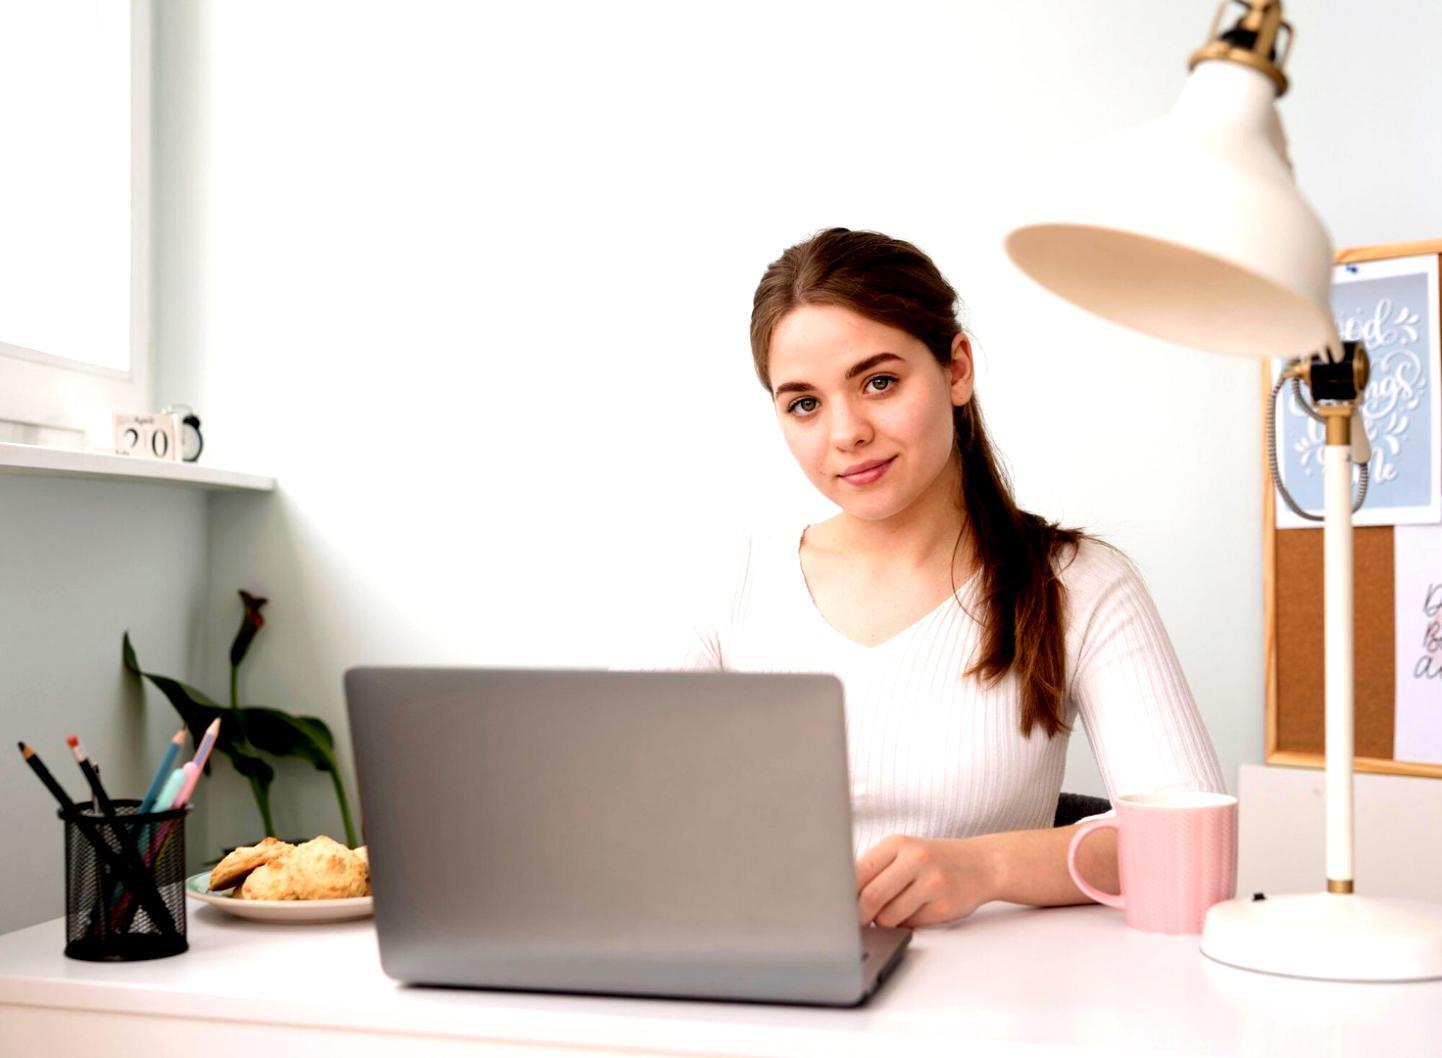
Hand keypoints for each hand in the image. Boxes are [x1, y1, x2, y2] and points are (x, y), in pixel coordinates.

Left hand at [855, 835, 997, 927]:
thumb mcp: (905, 851)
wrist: (982, 864)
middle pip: (871, 896)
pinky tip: (917, 910)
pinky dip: (906, 924)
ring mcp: (932, 883)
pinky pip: (911, 924)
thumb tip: (843, 898)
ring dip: (884, 922)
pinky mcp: (944, 906)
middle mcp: (916, 859)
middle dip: (860, 915)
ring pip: (889, 916)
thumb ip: (876, 869)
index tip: (838, 905)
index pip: (859, 870)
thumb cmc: (934, 860)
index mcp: (898, 843)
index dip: (845, 893)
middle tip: (858, 921)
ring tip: (894, 911)